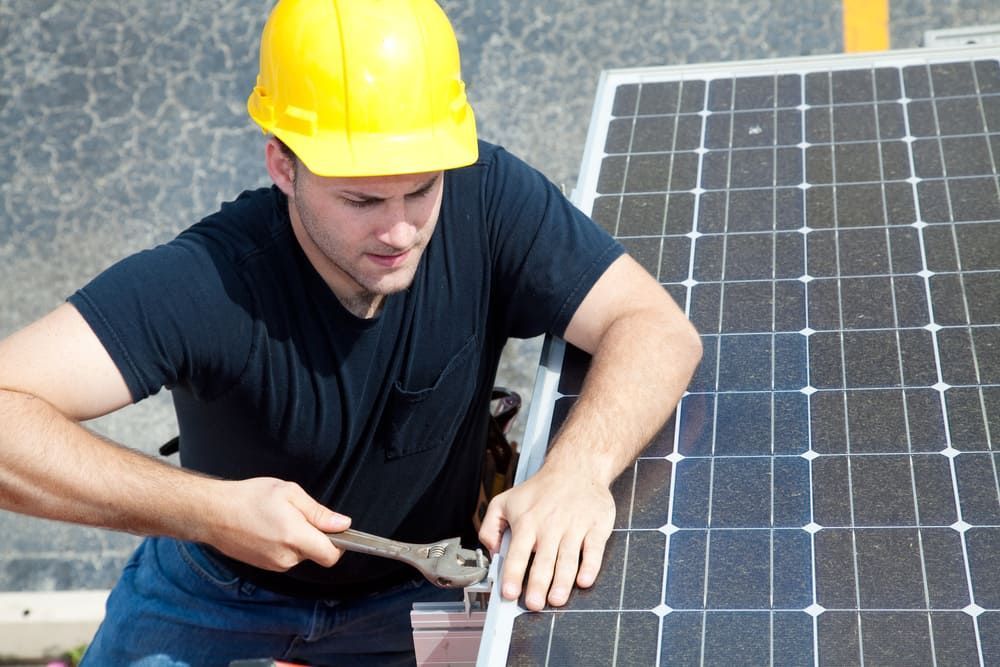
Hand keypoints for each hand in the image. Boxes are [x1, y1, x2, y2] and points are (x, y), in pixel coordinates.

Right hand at [201, 477, 350, 571]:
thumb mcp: (289, 493)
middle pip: (316, 554)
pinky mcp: (264, 566)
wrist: (212, 512)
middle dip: (315, 536)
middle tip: (297, 514)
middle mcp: (285, 557)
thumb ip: (318, 512)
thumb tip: (343, 524)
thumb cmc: (248, 498)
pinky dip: (284, 544)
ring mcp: (273, 565)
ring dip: (298, 540)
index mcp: (294, 537)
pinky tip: (269, 528)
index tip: (336, 529)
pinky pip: (285, 557)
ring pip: (300, 555)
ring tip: (279, 519)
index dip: (339, 544)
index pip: (331, 556)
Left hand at [478, 465, 614, 610]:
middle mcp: (550, 525)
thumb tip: (491, 550)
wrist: (576, 468)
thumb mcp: (505, 500)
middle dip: (537, 585)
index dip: (512, 575)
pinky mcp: (596, 526)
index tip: (509, 594)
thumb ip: (490, 526)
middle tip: (534, 604)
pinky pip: (593, 550)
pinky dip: (590, 566)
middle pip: (543, 561)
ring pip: (567, 559)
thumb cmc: (540, 489)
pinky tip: (584, 581)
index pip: (517, 553)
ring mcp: (574, 526)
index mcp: (527, 522)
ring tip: (556, 600)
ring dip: (561, 582)